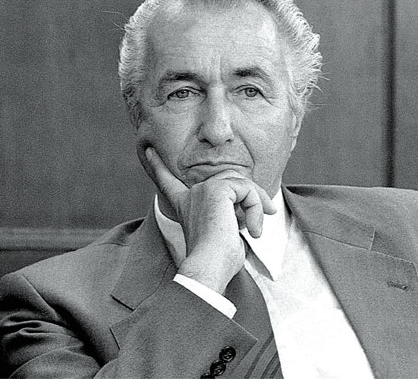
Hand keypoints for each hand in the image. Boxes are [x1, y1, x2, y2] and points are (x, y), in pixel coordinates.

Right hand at [142, 147, 275, 293]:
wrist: (209, 267)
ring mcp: (203, 189)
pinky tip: (253, 229)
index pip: (170, 181)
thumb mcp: (225, 234)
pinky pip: (247, 190)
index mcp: (185, 205)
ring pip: (242, 185)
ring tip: (255, 229)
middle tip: (269, 212)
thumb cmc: (219, 260)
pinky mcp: (217, 190)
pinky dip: (256, 209)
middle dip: (252, 197)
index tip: (148, 150)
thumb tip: (260, 208)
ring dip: (256, 205)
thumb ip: (232, 216)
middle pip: (230, 181)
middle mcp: (191, 195)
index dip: (158, 166)